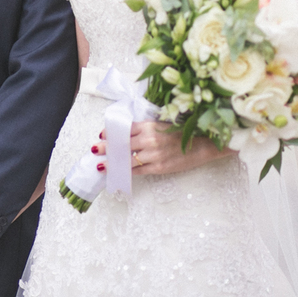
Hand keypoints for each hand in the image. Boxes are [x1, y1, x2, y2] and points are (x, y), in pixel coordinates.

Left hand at [93, 121, 229, 177]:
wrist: (202, 145)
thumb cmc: (182, 133)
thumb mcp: (161, 125)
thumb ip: (145, 128)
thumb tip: (126, 134)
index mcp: (149, 125)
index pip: (124, 129)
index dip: (111, 133)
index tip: (102, 135)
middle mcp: (149, 139)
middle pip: (122, 144)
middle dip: (106, 148)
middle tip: (95, 150)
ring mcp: (153, 154)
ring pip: (127, 159)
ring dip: (113, 162)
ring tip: (102, 164)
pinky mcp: (159, 167)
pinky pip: (138, 170)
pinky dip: (127, 171)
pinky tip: (118, 172)